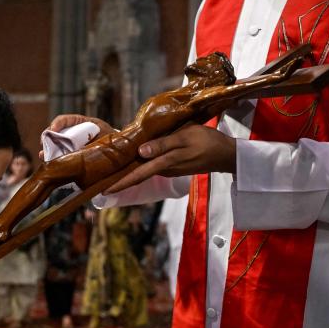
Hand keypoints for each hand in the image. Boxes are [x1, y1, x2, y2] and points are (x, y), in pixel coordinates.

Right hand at [39, 114, 114, 159]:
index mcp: (85, 123)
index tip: (52, 130)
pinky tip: (47, 161)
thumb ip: (94, 145)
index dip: (58, 123)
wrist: (121, 153)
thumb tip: (81, 154)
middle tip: (43, 143)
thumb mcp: (105, 141)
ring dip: (48, 148)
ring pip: (57, 142)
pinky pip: (60, 153)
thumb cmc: (114, 143)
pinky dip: (52, 157)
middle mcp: (76, 131)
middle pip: (58, 130)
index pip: (68, 119)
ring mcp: (73, 142)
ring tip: (42, 155)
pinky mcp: (72, 153)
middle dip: (48, 136)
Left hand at [105, 123, 235, 193]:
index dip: (120, 183)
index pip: (137, 175)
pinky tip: (132, 161)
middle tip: (101, 183)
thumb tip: (140, 153)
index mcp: (164, 163)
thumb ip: (162, 145)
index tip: (104, 190)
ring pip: (144, 171)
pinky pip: (152, 167)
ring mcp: (169, 168)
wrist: (227, 154)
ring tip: (110, 172)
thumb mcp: (185, 138)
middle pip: (138, 176)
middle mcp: (164, 169)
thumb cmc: (207, 142)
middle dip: (120, 180)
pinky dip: (140, 166)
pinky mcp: (174, 165)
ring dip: (129, 173)